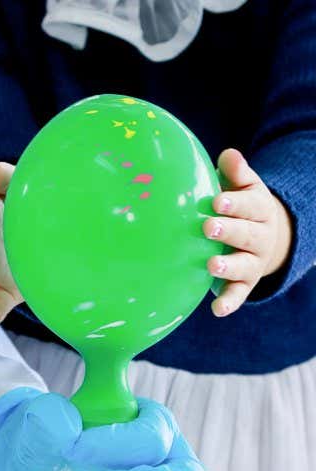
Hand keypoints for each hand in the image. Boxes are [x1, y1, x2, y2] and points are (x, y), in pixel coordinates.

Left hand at [205, 148, 294, 315]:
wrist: (267, 236)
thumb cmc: (242, 207)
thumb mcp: (245, 187)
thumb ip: (236, 173)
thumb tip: (228, 154)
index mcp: (258, 209)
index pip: (250, 205)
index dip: (234, 203)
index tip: (217, 201)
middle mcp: (259, 236)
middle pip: (247, 234)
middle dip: (229, 230)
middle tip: (208, 227)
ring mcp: (253, 261)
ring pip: (244, 265)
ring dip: (229, 266)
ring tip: (212, 264)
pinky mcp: (245, 282)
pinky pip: (239, 293)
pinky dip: (230, 302)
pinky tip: (216, 311)